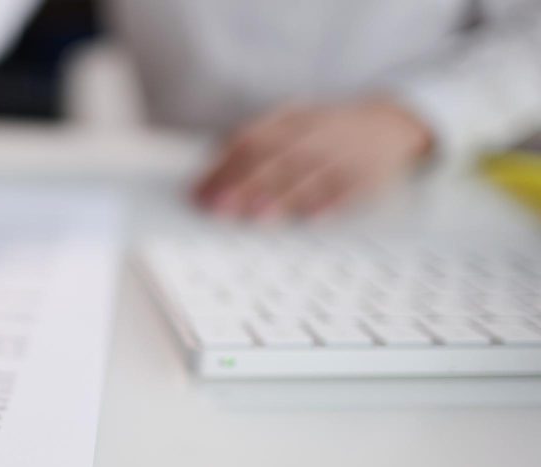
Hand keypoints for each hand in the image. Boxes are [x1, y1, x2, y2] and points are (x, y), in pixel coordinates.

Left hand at [194, 98, 432, 218]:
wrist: (392, 124)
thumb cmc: (327, 131)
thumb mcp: (293, 122)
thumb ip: (256, 140)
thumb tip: (213, 168)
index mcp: (292, 120)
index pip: (251, 140)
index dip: (223, 166)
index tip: (200, 192)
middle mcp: (315, 134)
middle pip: (276, 158)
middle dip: (245, 183)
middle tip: (219, 207)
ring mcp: (342, 154)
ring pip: (310, 175)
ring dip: (282, 197)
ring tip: (255, 216)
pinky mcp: (368, 175)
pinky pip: (348, 191)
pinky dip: (329, 205)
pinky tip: (310, 220)